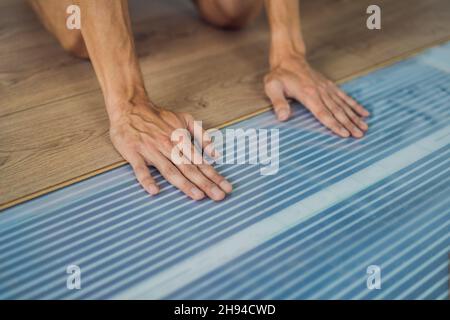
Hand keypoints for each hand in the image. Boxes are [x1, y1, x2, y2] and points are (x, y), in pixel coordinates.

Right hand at [109, 102, 231, 200]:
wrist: (129, 107)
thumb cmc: (158, 116)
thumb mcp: (184, 118)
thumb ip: (201, 134)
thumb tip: (215, 152)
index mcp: (181, 140)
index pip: (201, 162)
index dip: (215, 175)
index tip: (227, 187)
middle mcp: (169, 146)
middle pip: (189, 168)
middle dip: (206, 183)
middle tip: (219, 196)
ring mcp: (151, 150)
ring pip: (170, 170)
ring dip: (184, 184)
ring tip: (198, 196)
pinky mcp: (134, 153)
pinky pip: (140, 168)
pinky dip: (147, 179)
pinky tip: (154, 190)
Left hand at [264, 54, 369, 137]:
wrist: (289, 58)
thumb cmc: (278, 75)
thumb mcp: (272, 87)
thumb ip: (278, 102)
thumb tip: (282, 117)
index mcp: (307, 94)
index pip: (323, 113)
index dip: (334, 125)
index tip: (344, 134)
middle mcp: (320, 92)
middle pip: (337, 111)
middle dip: (349, 124)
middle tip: (359, 135)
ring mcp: (326, 88)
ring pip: (343, 105)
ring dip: (354, 117)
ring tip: (364, 128)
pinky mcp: (329, 86)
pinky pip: (344, 97)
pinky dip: (354, 105)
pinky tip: (363, 113)